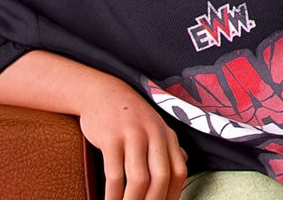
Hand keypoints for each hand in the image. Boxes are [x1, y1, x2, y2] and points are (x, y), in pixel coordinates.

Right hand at [79, 84, 187, 199]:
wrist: (100, 92)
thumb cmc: (128, 116)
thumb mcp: (154, 127)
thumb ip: (168, 148)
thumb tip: (182, 169)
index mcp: (167, 135)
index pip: (179, 172)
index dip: (173, 195)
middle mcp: (154, 134)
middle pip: (161, 178)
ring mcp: (132, 135)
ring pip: (138, 179)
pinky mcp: (110, 138)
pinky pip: (114, 173)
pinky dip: (112, 193)